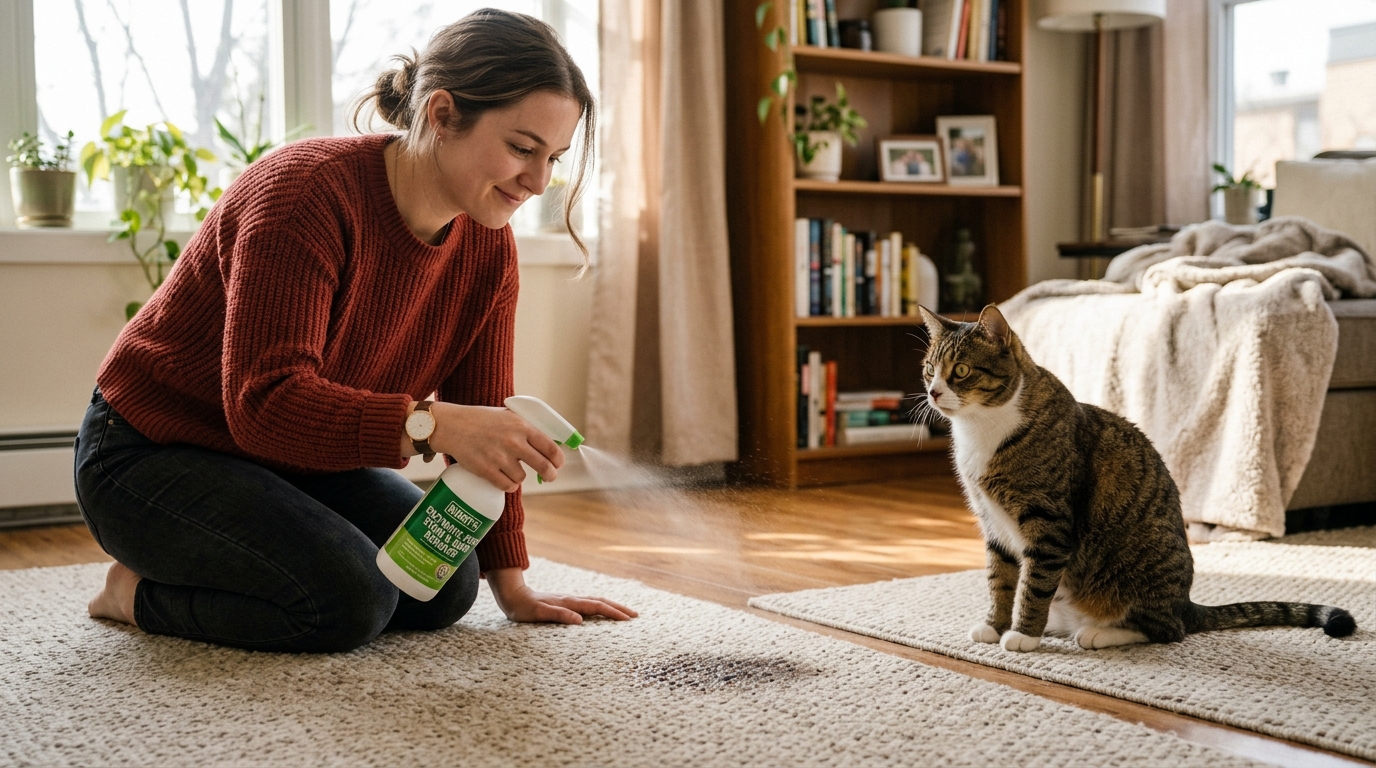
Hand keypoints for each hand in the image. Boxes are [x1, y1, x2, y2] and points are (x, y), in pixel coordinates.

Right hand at [422, 402, 563, 491]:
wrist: (452, 425)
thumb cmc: (481, 419)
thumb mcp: (508, 415)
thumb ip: (525, 428)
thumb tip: (547, 442)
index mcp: (522, 426)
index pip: (550, 447)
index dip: (558, 459)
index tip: (558, 464)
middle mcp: (513, 441)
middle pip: (543, 466)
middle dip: (550, 475)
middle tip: (549, 477)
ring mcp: (500, 457)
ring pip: (522, 478)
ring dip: (520, 477)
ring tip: (512, 471)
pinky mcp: (486, 470)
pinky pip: (507, 486)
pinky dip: (508, 485)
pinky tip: (506, 480)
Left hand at [487, 567, 637, 623]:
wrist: (512, 595)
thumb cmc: (523, 608)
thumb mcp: (538, 614)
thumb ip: (559, 615)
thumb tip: (579, 621)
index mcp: (568, 602)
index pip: (596, 607)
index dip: (613, 613)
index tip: (628, 619)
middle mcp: (572, 599)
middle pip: (601, 601)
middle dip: (619, 608)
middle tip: (635, 615)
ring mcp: (570, 600)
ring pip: (596, 601)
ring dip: (612, 606)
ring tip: (625, 613)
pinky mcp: (566, 603)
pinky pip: (589, 604)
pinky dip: (602, 607)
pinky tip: (603, 611)